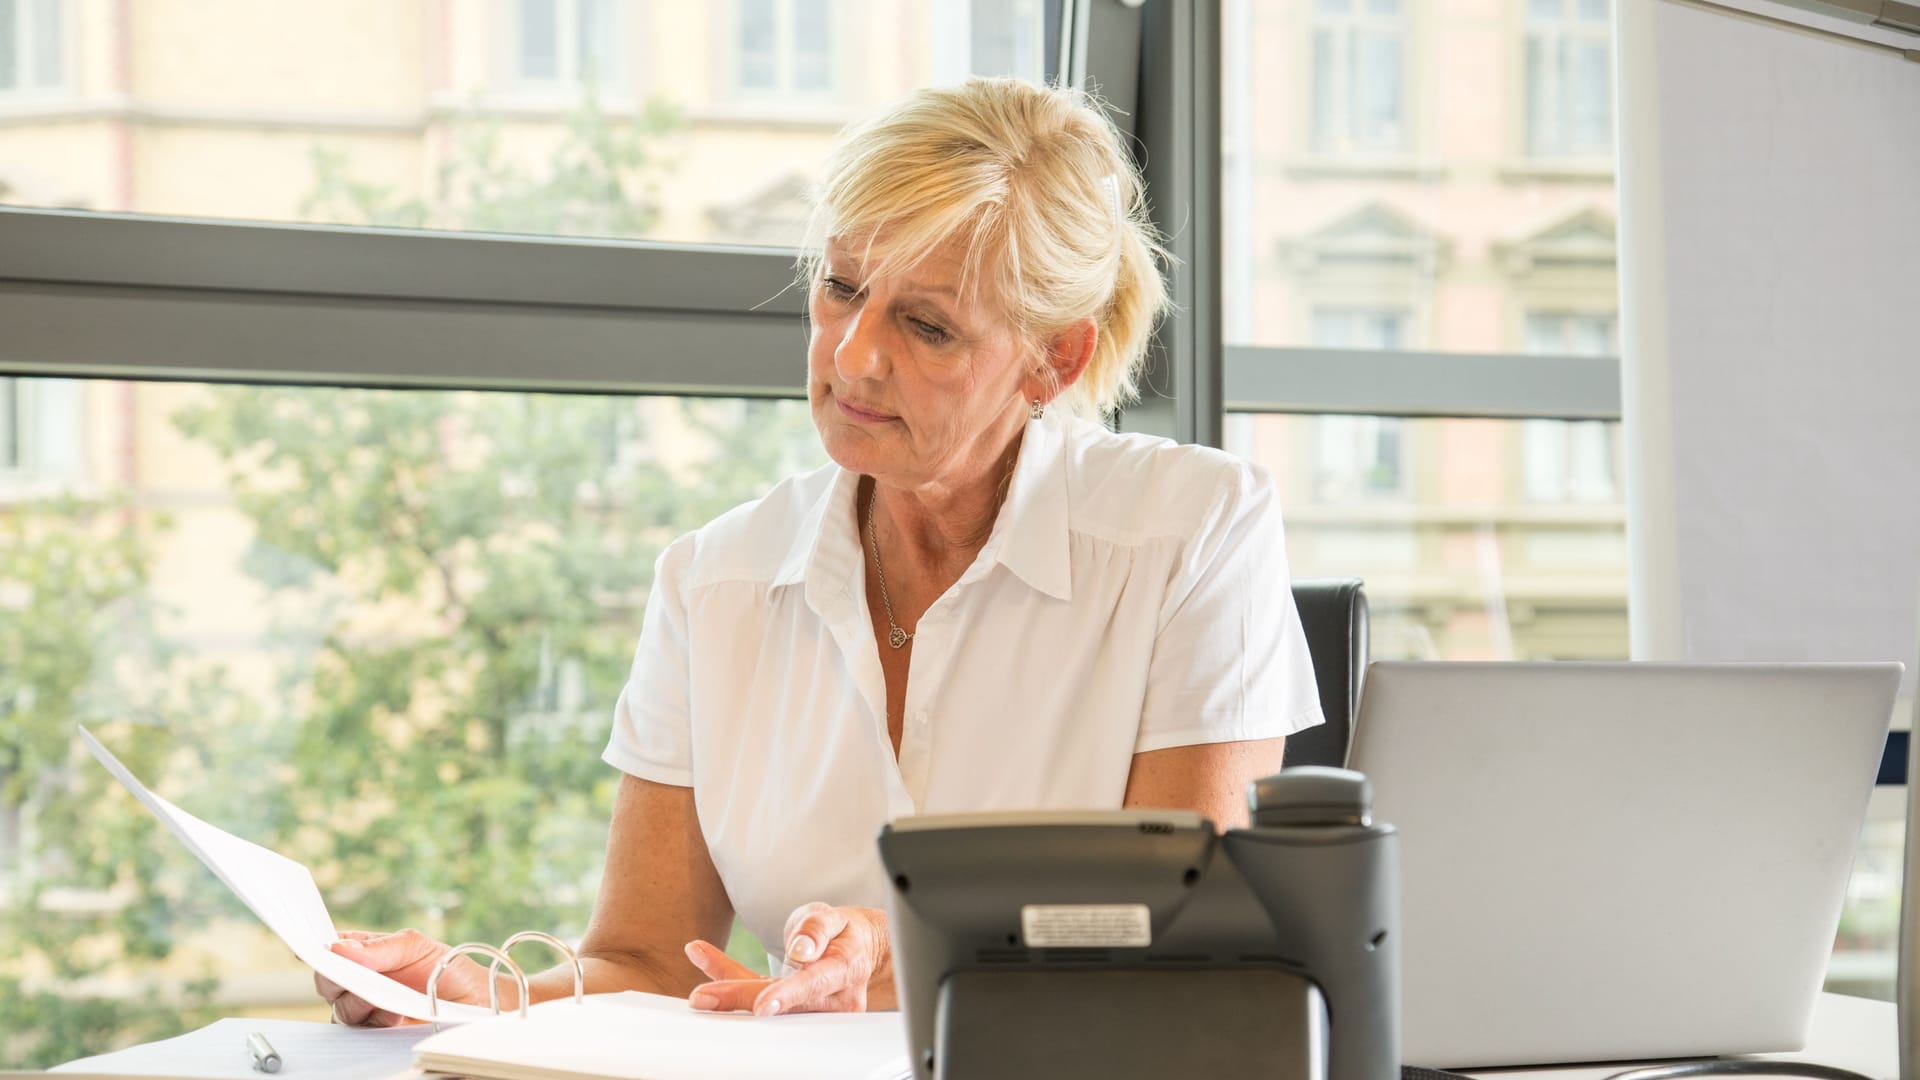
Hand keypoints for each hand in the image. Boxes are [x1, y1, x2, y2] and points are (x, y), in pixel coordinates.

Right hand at [317, 928, 495, 1026]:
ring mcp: (365, 1007)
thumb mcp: (415, 946)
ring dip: (362, 1002)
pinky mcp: (374, 1031)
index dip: (317, 949)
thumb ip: (378, 947)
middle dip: (339, 979)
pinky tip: (394, 1015)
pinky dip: (374, 1021)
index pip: (331, 949)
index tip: (312, 950)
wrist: (473, 1001)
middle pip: (327, 982)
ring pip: (340, 1008)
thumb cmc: (445, 968)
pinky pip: (357, 1031)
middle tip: (360, 979)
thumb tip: (338, 947)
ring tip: (390, 999)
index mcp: (365, 952)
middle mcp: (360, 980)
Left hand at [683, 902, 892, 1015]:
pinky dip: (731, 986)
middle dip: (742, 998)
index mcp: (846, 969)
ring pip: (768, 1004)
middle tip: (703, 997)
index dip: (787, 994)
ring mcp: (815, 1012)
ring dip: (731, 995)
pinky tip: (704, 966)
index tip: (761, 1006)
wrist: (858, 950)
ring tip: (699, 993)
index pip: (816, 984)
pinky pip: (760, 999)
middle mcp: (834, 999)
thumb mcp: (832, 917)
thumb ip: (816, 928)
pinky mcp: (794, 1013)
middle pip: (785, 1003)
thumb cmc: (842, 931)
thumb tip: (803, 950)